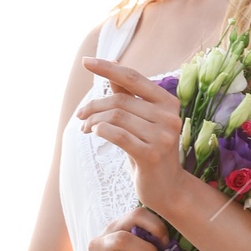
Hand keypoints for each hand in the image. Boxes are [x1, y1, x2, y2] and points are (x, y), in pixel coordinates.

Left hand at [78, 57, 183, 209]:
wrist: (169, 188)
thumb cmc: (151, 150)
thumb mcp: (142, 120)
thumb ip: (129, 94)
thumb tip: (113, 64)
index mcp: (168, 103)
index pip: (133, 78)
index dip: (108, 68)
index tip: (86, 62)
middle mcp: (169, 116)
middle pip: (120, 100)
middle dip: (94, 106)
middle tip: (81, 116)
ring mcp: (163, 136)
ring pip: (116, 117)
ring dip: (94, 121)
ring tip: (86, 128)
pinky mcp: (152, 155)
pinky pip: (118, 135)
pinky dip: (101, 131)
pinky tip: (94, 133)